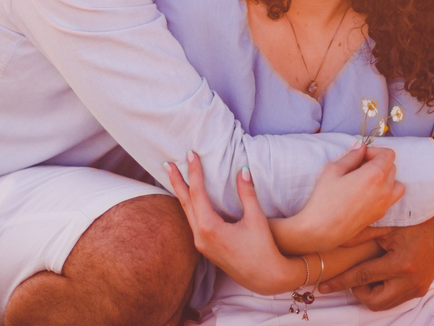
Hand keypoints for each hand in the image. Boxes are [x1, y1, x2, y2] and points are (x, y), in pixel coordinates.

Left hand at [165, 153, 302, 295]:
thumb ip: (247, 193)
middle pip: (185, 203)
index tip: (191, 154)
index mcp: (210, 228)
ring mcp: (201, 244)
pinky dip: (189, 206)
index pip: (198, 193)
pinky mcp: (205, 248)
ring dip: (182, 194)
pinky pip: (192, 222)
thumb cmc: (263, 249)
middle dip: (177, 182)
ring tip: (175, 177)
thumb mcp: (256, 219)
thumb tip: (243, 170)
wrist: (265, 278)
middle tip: (167, 163)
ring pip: (187, 213)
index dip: (195, 172)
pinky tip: (190, 199)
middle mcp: (200, 237)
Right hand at [272, 143, 404, 254]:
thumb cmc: (324, 198)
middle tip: (359, 166)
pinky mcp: (380, 215)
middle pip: (392, 167)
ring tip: (367, 180)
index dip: (374, 151)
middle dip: (378, 162)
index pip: (388, 154)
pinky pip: (392, 198)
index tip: (361, 155)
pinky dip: (385, 191)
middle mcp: (384, 190)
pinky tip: (367, 193)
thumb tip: (361, 147)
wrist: (322, 229)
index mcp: (374, 175)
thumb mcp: (333, 170)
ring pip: (396, 183)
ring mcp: (384, 204)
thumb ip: (351, 156)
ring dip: (385, 178)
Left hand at [317, 207, 433, 309]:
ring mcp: (419, 286)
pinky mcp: (424, 287)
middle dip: (358, 292)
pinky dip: (386, 291)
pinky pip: (399, 298)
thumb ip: (359, 234)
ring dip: (372, 293)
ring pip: (387, 303)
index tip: (323, 286)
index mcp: (400, 264)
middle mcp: (411, 280)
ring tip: (365, 274)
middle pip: (374, 301)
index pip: (361, 278)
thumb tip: (332, 242)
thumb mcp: (386, 222)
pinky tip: (379, 275)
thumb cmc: (415, 216)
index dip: (339, 282)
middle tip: (350, 277)